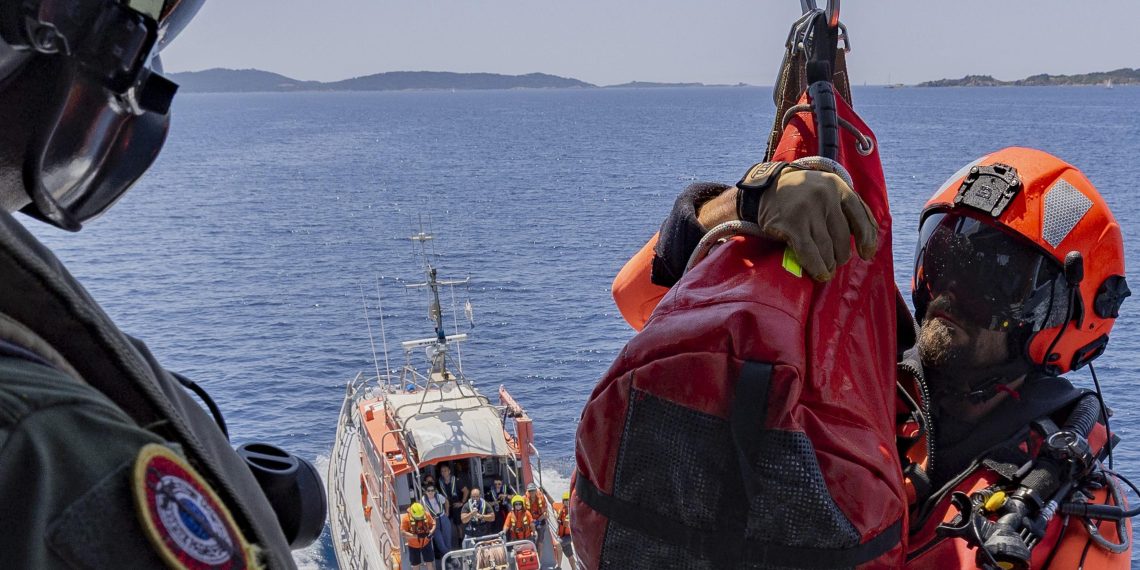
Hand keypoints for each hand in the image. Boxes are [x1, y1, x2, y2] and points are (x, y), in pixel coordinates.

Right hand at [698, 169, 878, 281]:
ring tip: (826, 270)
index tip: (866, 254)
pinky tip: (819, 274)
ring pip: (827, 248)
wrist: (766, 187)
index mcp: (838, 186)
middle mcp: (825, 196)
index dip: (867, 239)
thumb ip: (846, 208)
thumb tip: (867, 242)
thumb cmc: (803, 194)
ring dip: (828, 264)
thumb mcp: (827, 190)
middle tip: (835, 262)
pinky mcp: (791, 224)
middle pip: (842, 237)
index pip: (861, 216)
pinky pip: (809, 253)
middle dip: (840, 255)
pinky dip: (816, 267)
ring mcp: (807, 209)